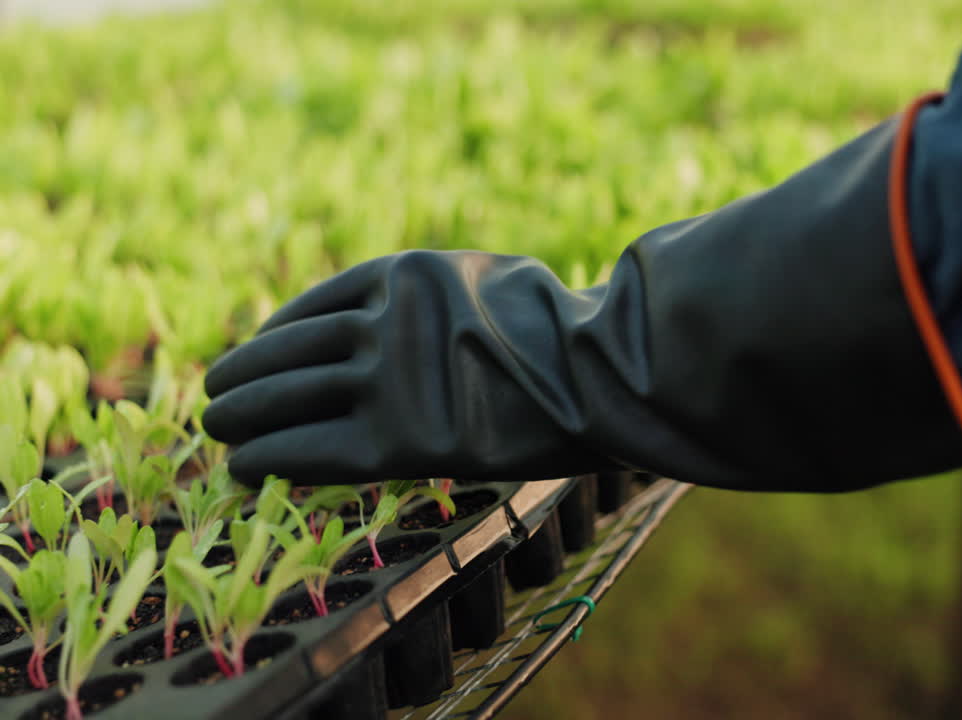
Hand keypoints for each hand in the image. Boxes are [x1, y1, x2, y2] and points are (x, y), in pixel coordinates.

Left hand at [202, 250, 613, 485]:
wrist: (605, 375)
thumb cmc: (559, 332)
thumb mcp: (486, 280)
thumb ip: (426, 293)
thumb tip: (379, 321)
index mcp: (405, 273)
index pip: (314, 306)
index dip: (271, 335)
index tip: (250, 354)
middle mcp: (388, 319)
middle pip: (290, 351)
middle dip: (243, 376)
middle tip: (212, 399)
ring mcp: (392, 380)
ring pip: (289, 398)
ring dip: (243, 417)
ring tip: (217, 432)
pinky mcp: (402, 441)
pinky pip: (313, 449)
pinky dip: (271, 457)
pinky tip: (245, 467)